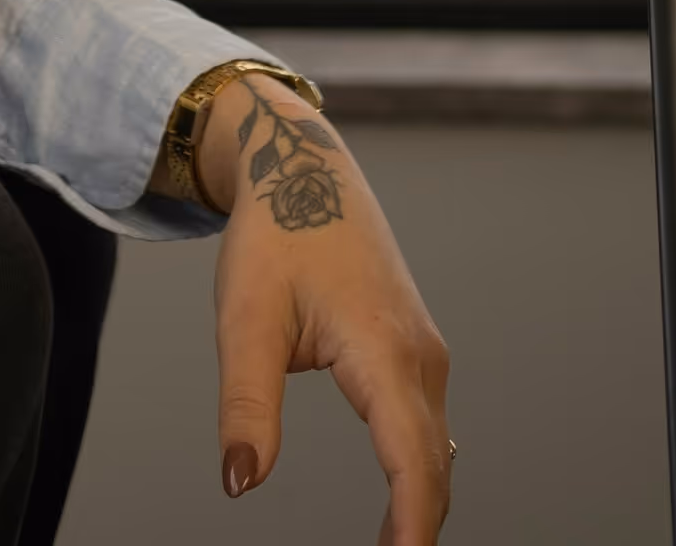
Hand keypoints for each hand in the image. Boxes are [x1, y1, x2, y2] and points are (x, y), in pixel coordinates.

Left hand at [200, 74, 452, 542]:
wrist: (304, 166)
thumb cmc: (275, 233)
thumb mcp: (245, 318)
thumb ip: (246, 405)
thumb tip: (242, 483)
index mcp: (384, 350)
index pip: (414, 464)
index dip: (413, 530)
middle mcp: (419, 354)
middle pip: (431, 468)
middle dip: (417, 531)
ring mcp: (423, 349)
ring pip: (433, 449)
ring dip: (420, 504)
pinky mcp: (414, 346)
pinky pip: (426, 424)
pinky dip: (418, 471)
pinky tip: (402, 504)